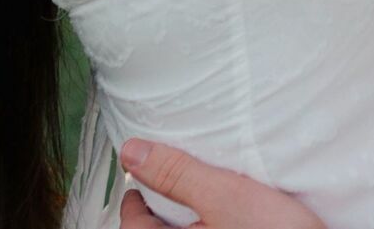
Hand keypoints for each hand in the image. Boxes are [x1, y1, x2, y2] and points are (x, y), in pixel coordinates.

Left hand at [117, 139, 326, 228]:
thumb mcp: (227, 197)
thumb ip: (178, 175)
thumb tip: (133, 152)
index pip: (132, 224)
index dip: (133, 197)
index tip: (140, 177)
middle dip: (165, 207)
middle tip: (174, 180)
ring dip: (196, 217)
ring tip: (208, 193)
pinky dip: (220, 224)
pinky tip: (241, 213)